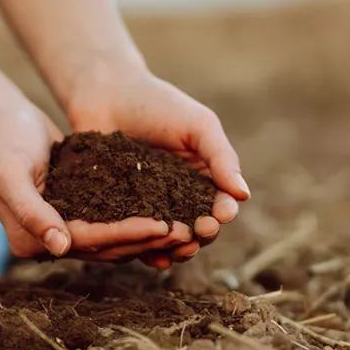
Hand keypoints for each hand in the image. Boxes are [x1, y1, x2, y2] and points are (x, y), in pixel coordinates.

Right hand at [0, 104, 173, 259]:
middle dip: (148, 239)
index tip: (162, 226)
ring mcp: (65, 230)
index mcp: (30, 241)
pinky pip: (115, 222)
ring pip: (116, 240)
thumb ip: (30, 210)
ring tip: (187, 224)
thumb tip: (60, 247)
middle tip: (188, 229)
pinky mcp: (80, 214)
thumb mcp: (9, 172)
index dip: (126, 236)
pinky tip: (171, 210)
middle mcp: (50, 243)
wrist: (3, 122)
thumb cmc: (3, 142)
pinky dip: (142, 218)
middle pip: (107, 247)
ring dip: (151, 235)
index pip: (88, 242)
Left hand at [65, 67, 249, 269]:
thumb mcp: (197, 125)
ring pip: (168, 238)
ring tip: (176, 251)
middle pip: (197, 226)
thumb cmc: (157, 104)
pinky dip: (145, 249)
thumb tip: (244, 195)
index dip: (222, 212)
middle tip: (198, 233)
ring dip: (177, 248)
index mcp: (203, 177)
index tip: (220, 216)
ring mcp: (149, 206)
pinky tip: (150, 256)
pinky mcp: (120, 211)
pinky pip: (136, 236)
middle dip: (202, 234)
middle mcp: (179, 196)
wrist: (106, 93)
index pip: (220, 203)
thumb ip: (221, 157)